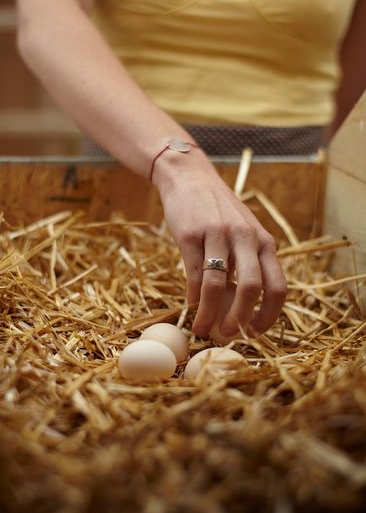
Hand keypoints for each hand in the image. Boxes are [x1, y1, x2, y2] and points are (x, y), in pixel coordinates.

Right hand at [153, 149, 286, 336]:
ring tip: (201, 327)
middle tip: (227, 334)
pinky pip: (195, 273)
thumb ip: (248, 264)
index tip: (254, 332)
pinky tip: (191, 304)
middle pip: (251, 288)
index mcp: (264, 242)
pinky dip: (193, 296)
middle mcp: (246, 238)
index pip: (277, 286)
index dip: (269, 315)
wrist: (190, 178)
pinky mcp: (191, 234)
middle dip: (239, 318)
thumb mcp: (244, 233)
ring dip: (209, 313)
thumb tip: (241, 309)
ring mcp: (218, 234)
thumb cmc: (218, 212)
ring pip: (218, 284)